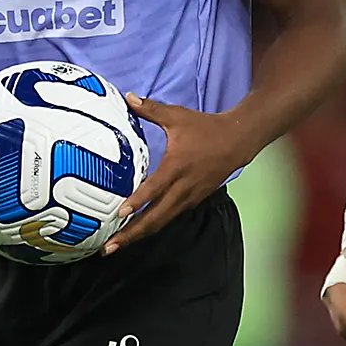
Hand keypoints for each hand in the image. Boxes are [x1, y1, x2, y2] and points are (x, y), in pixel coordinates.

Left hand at [107, 93, 254, 252]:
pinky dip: (152, 227)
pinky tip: (137, 232)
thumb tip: (127, 97)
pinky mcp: (192, 201)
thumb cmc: (205, 128)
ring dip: (139, 235)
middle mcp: (182, 187)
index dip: (137, 202)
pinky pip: (169, 218)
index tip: (119, 213)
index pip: (154, 188)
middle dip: (131, 234)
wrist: (237, 141)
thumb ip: (150, 110)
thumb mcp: (177, 116)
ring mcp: (189, 198)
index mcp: (176, 166)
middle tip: (108, 247)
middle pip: (155, 218)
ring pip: (161, 222)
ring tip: (117, 245)